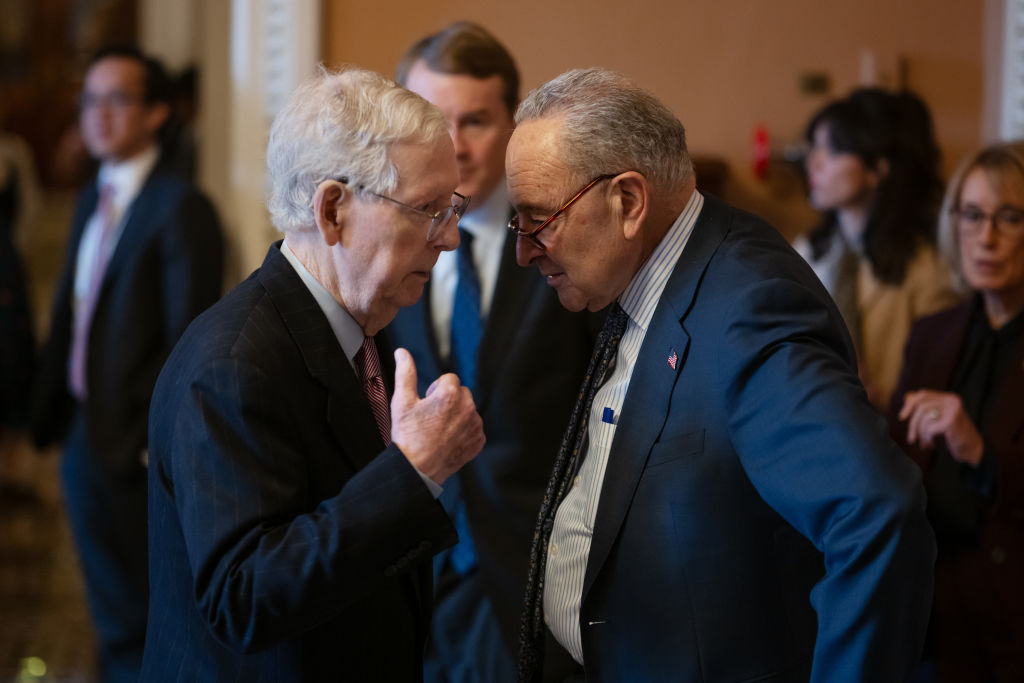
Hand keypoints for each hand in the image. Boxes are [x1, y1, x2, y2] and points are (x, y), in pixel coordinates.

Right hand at [390, 348, 484, 484]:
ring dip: (457, 415)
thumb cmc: (407, 436)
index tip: (428, 403)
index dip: (436, 390)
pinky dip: (464, 431)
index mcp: (450, 394)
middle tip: (432, 416)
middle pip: (462, 392)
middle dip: (449, 400)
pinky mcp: (479, 441)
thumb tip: (402, 353)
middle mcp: (467, 408)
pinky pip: (474, 428)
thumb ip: (405, 372)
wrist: (416, 469)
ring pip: (469, 410)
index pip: (449, 379)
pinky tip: (448, 439)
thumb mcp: (402, 401)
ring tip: (439, 429)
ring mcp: (475, 426)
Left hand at [898, 389, 983, 465]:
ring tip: (925, 443)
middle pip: (920, 406)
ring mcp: (953, 410)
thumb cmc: (953, 435)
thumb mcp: (938, 420)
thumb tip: (907, 396)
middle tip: (912, 439)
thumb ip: (925, 407)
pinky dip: (927, 438)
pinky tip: (932, 445)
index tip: (902, 417)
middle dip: (913, 424)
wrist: (972, 450)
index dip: (909, 405)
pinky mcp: (951, 422)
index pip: (923, 395)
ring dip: (920, 434)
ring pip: (923, 418)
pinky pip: (929, 428)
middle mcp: (952, 401)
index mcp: (949, 398)